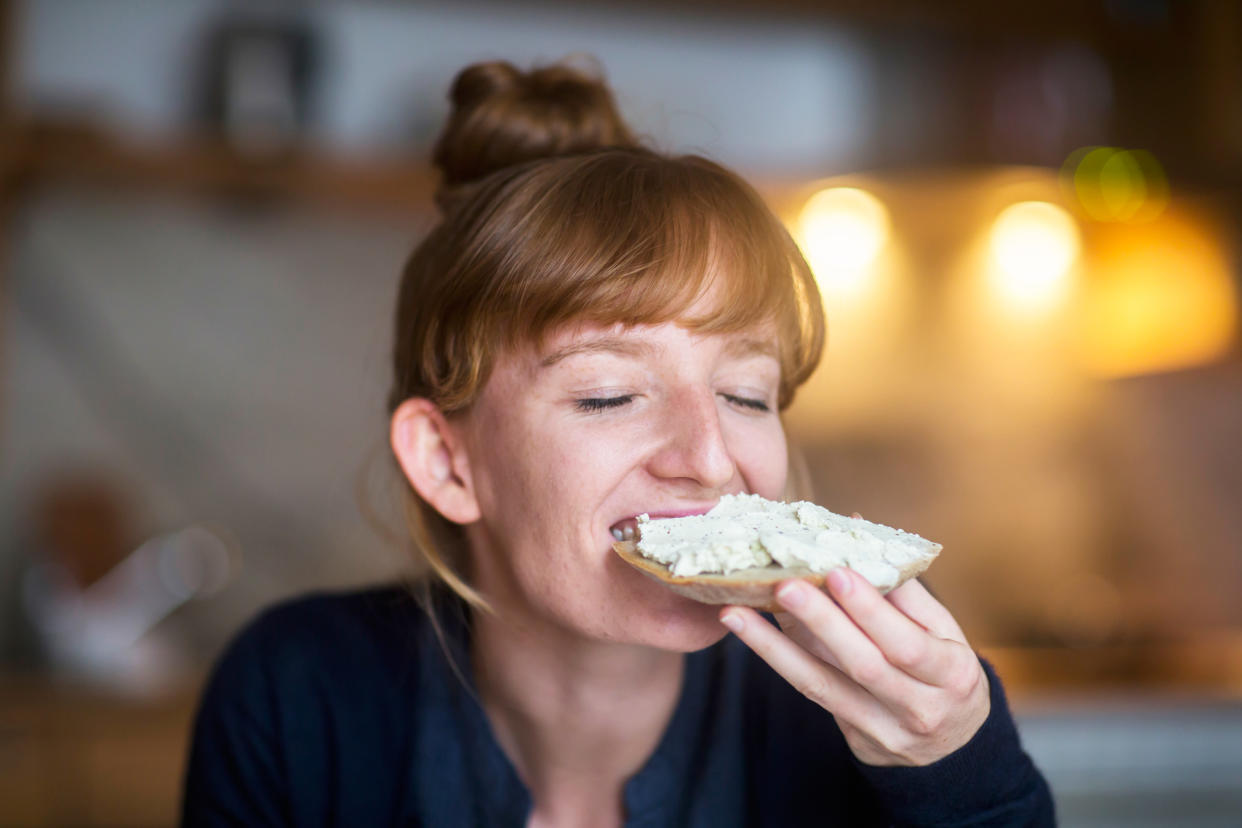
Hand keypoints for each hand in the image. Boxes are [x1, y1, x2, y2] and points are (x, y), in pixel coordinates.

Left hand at [719, 568, 989, 766]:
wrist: (954, 744)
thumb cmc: (944, 669)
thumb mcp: (942, 630)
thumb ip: (901, 587)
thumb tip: (852, 530)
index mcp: (952, 673)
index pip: (908, 643)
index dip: (871, 610)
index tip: (836, 572)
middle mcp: (921, 709)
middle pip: (864, 666)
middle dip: (821, 623)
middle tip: (784, 585)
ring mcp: (885, 730)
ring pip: (824, 686)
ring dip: (775, 648)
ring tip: (737, 613)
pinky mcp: (855, 738)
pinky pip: (813, 694)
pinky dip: (779, 660)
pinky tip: (750, 633)